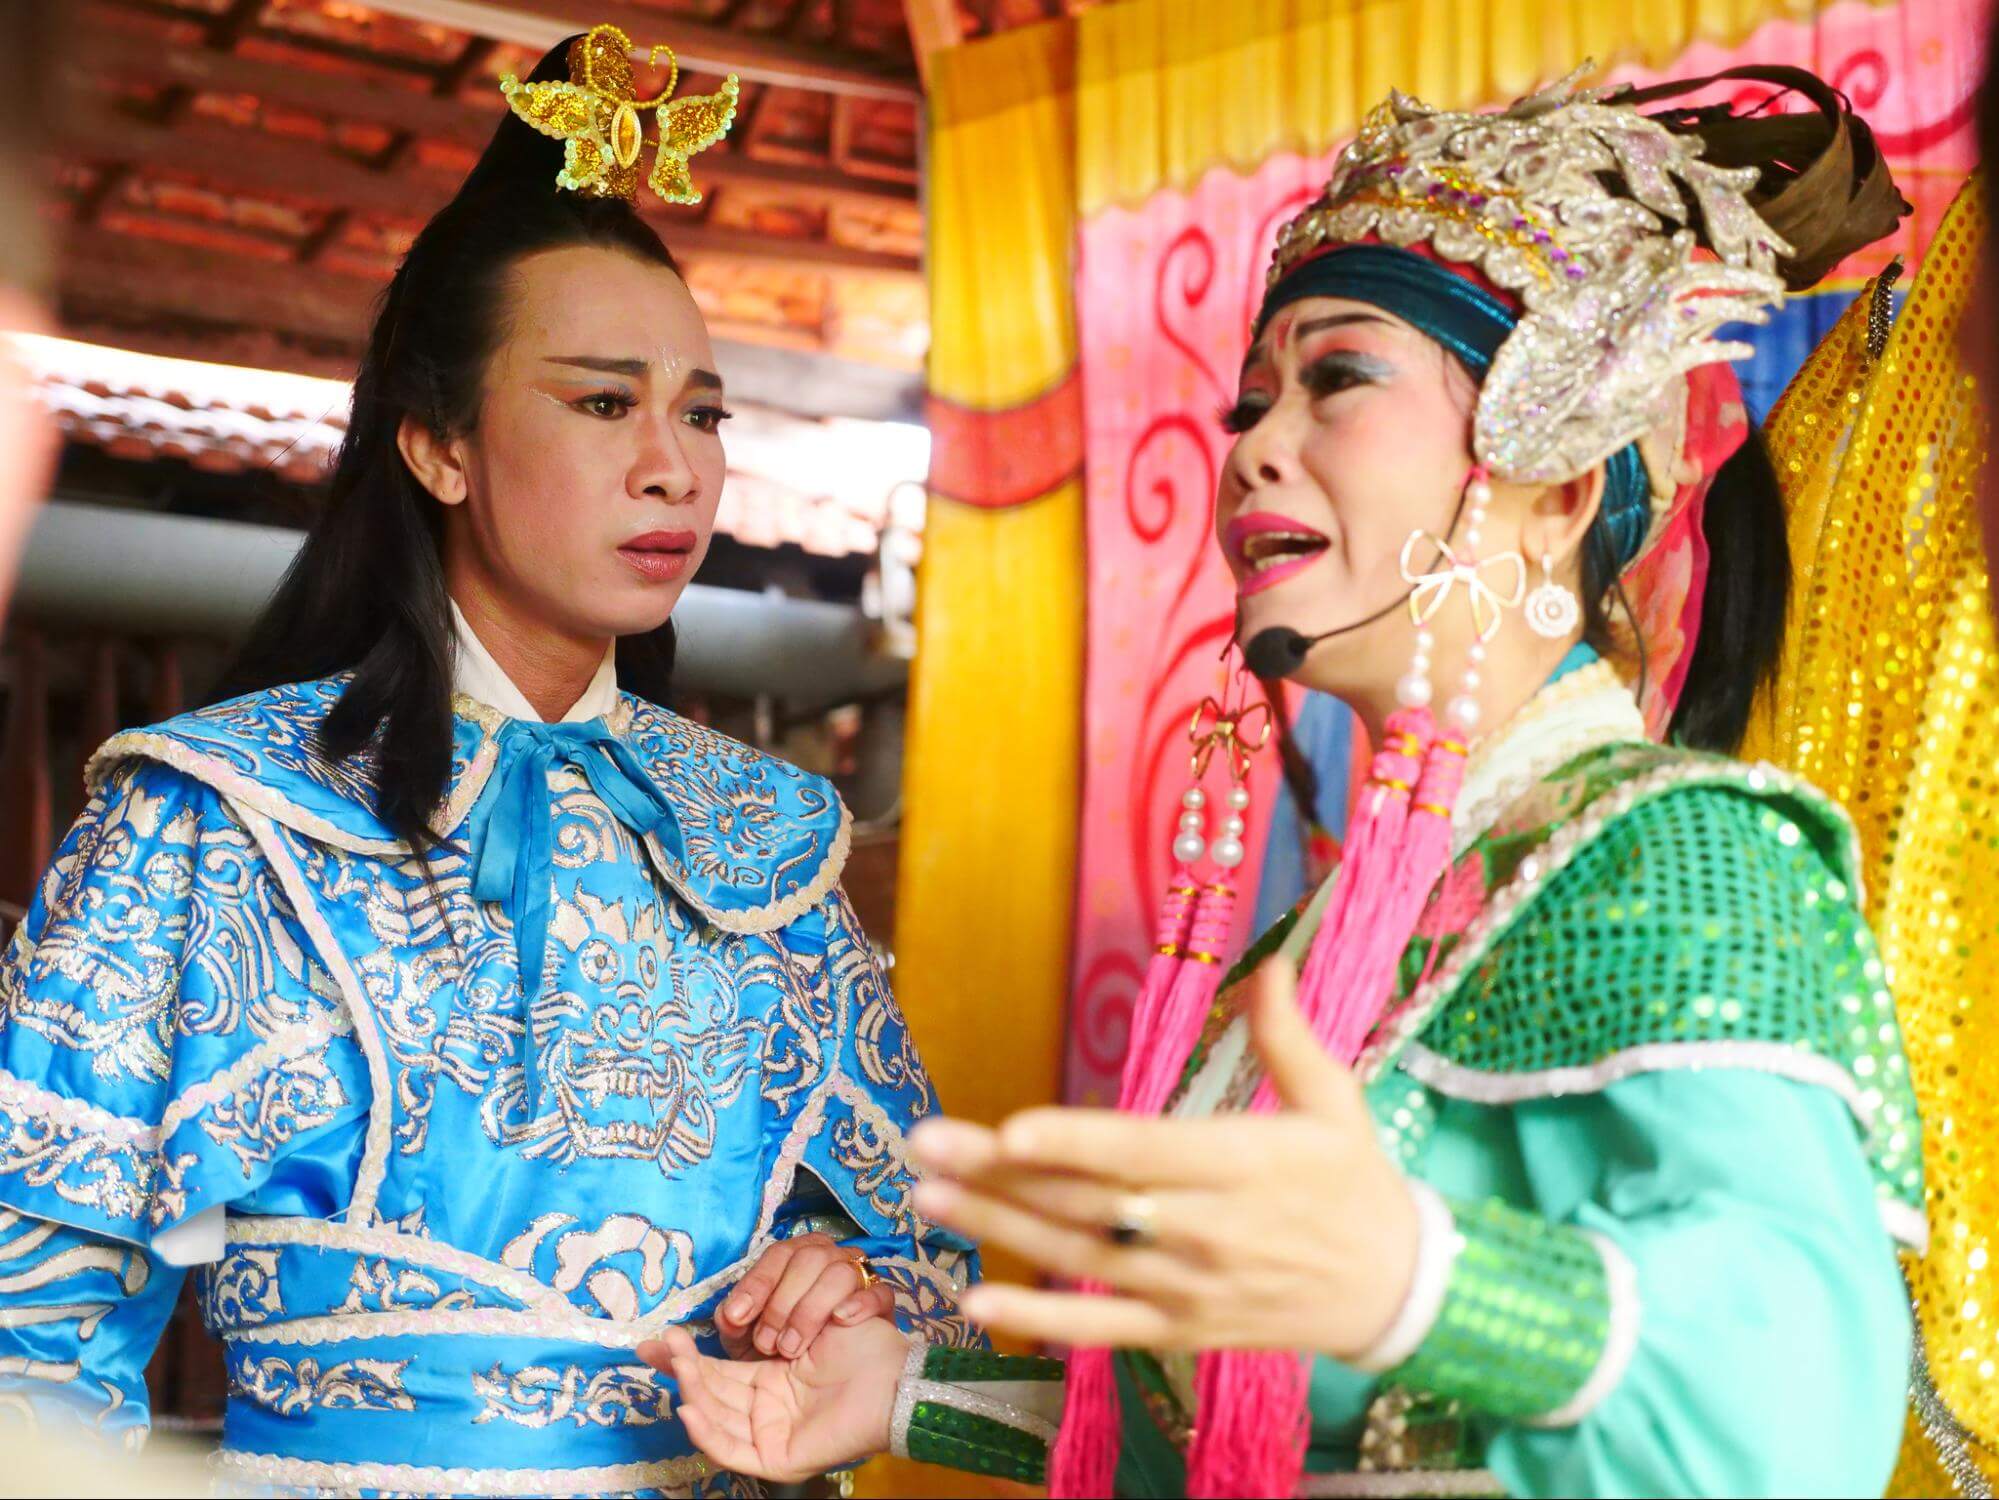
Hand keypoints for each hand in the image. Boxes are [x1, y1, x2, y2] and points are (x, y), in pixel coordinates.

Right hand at [639, 1317, 908, 1482]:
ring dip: (691, 1391)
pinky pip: (733, 1450)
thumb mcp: (804, 1324)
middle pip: (710, 1394)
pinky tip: (689, 1407)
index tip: (659, 1338)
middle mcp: (765, 1412)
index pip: (717, 1373)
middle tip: (657, 1345)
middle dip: (682, 1370)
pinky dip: (707, 1432)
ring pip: (716, 1418)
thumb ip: (767, 1321)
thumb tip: (733, 1311)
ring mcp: (769, 1437)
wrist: (892, 1373)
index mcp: (770, 1384)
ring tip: (675, 1362)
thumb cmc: (859, 1344)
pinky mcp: (777, 1459)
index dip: (687, 1357)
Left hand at [715, 1233, 895, 1359]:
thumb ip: (732, 1324)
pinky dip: (861, 1303)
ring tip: (793, 1348)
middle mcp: (828, 1260)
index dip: (757, 1284)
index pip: (778, 1255)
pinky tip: (840, 1321)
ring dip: (811, 1309)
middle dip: (781, 1302)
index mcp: (795, 1260)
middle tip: (767, 1343)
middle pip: (809, 1256)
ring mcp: (859, 1279)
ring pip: (840, 1271)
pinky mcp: (883, 1304)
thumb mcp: (748, 1343)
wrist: (823, 1388)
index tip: (738, 1316)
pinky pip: (880, 1292)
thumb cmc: (781, 1354)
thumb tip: (724, 1314)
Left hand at [907, 958, 1419, 1359]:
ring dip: (999, 1229)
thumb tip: (1271, 965)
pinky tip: (975, 1300)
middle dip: (1001, 1172)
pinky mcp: (1180, 1328)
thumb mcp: (1336, 1101)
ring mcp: (1188, 1285)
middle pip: (1090, 1199)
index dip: (1075, 1142)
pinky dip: (1039, 1319)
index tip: (1009, 1126)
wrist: (1397, 1292)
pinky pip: (1100, 1326)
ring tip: (927, 1196)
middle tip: (923, 1144)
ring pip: (1081, 1256)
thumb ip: (1289, 1036)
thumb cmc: (1357, 1183)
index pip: (1144, 1151)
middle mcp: (1207, 1229)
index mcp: (1242, 1163)